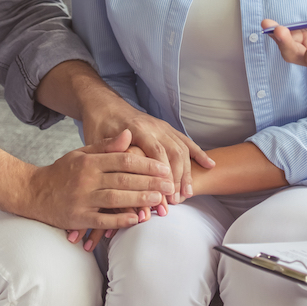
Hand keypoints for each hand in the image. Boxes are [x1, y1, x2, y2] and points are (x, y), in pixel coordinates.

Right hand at [26, 129, 173, 230]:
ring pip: (116, 200)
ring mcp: (82, 199)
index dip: (146, 164)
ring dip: (139, 200)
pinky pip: (102, 220)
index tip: (164, 168)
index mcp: (89, 161)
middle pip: (124, 180)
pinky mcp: (78, 218)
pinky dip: (120, 221)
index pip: (123, 160)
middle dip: (149, 182)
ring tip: (159, 201)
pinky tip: (136, 220)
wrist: (32, 192)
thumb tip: (129, 135)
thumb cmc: (61, 172)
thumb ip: (106, 146)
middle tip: (170, 185)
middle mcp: (86, 179)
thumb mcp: (81, 153)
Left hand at [83, 101, 213, 203]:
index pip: (156, 152)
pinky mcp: (167, 129)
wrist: (104, 105)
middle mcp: (154, 126)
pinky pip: (186, 141)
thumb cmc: (98, 126)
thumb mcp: (97, 140)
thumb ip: (111, 155)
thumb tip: (121, 171)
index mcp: (137, 129)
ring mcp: (163, 127)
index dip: (163, 173)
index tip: (166, 193)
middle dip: (177, 177)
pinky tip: (210, 165)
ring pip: (182, 149)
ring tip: (188, 194)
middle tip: (176, 200)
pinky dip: (199, 154)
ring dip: (187, 172)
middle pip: (173, 152)